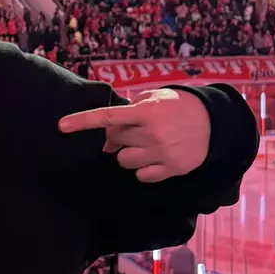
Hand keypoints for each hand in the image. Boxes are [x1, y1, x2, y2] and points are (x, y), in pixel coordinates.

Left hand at [58, 88, 210, 182]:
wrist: (214, 122)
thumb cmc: (178, 106)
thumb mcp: (154, 97)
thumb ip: (128, 112)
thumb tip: (107, 142)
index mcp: (145, 112)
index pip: (107, 118)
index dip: (82, 121)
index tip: (60, 126)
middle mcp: (151, 133)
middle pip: (114, 141)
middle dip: (118, 136)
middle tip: (134, 130)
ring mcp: (160, 153)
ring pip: (123, 160)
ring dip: (128, 153)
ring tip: (146, 144)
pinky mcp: (170, 169)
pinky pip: (141, 175)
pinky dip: (143, 168)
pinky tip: (156, 157)